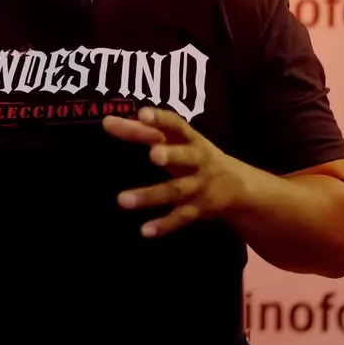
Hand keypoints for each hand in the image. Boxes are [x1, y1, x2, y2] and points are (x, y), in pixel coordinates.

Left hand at [101, 107, 241, 237]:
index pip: (177, 125)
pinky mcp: (198, 208)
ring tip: (121, 200)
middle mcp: (198, 160)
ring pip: (175, 190)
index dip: (161, 119)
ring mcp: (199, 186)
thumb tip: (106, 121)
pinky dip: (164, 225)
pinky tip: (145, 231)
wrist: (237, 185)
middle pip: (186, 157)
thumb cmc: (192, 154)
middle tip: (153, 154)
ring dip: (149, 195)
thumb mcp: (174, 140)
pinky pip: (180, 217)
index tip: (143, 114)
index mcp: (191, 139)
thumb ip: (141, 131)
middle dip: (171, 155)